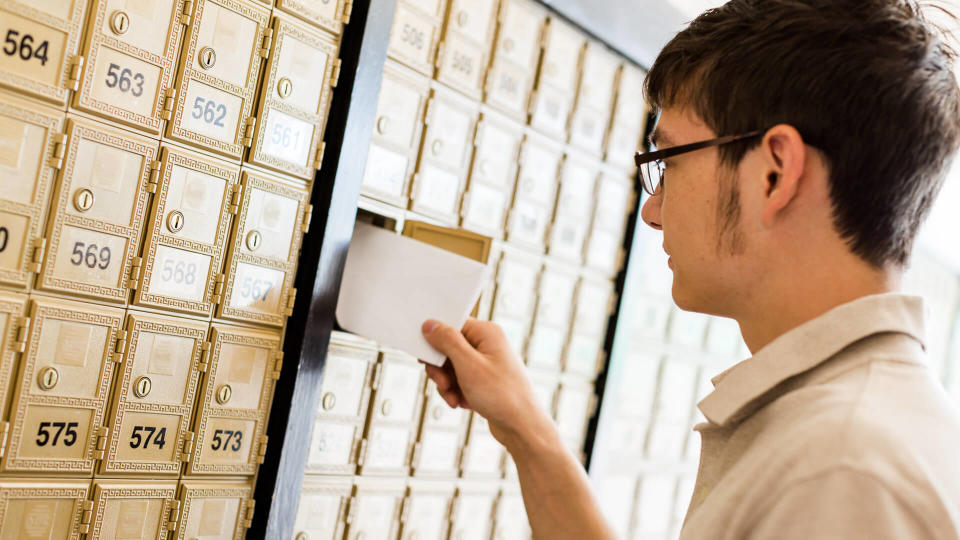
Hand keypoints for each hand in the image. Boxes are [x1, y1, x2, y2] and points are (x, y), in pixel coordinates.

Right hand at [421, 318, 553, 447]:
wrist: (522, 427)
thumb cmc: (502, 395)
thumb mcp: (468, 365)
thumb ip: (447, 341)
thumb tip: (430, 324)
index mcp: (486, 333)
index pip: (452, 325)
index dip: (436, 340)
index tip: (426, 357)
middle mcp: (487, 344)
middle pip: (449, 347)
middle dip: (441, 369)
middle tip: (443, 383)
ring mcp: (486, 363)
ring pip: (451, 367)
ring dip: (447, 384)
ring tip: (455, 398)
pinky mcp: (484, 380)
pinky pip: (460, 380)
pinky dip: (456, 392)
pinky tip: (462, 403)